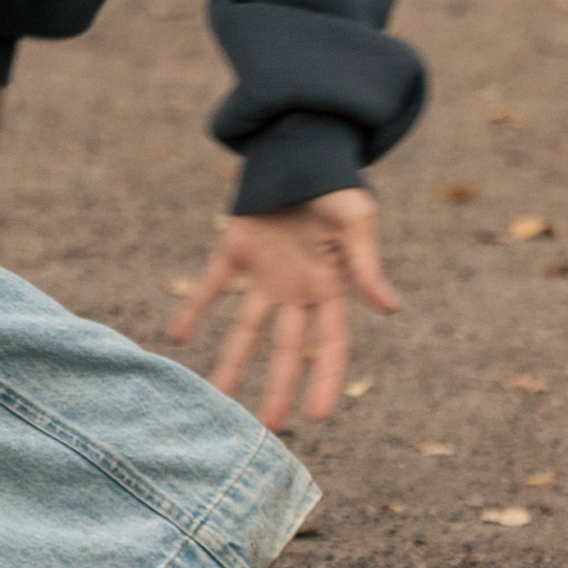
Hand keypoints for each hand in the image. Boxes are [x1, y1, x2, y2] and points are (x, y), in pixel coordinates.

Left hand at [168, 188, 399, 430]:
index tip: (317, 417)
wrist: (301, 140)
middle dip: (279, 387)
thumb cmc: (336, 180)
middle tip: (268, 427)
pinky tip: (177, 335)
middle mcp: (298, 287)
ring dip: (232, 360)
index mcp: (331, 284)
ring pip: (247, 326)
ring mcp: (266, 271)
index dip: (325, 380)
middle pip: (288, 347)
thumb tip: (391, 309)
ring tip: (215, 396)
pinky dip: (195, 307)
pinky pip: (212, 284)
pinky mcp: (236, 248)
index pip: (331, 344)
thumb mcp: (357, 220)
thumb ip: (367, 264)